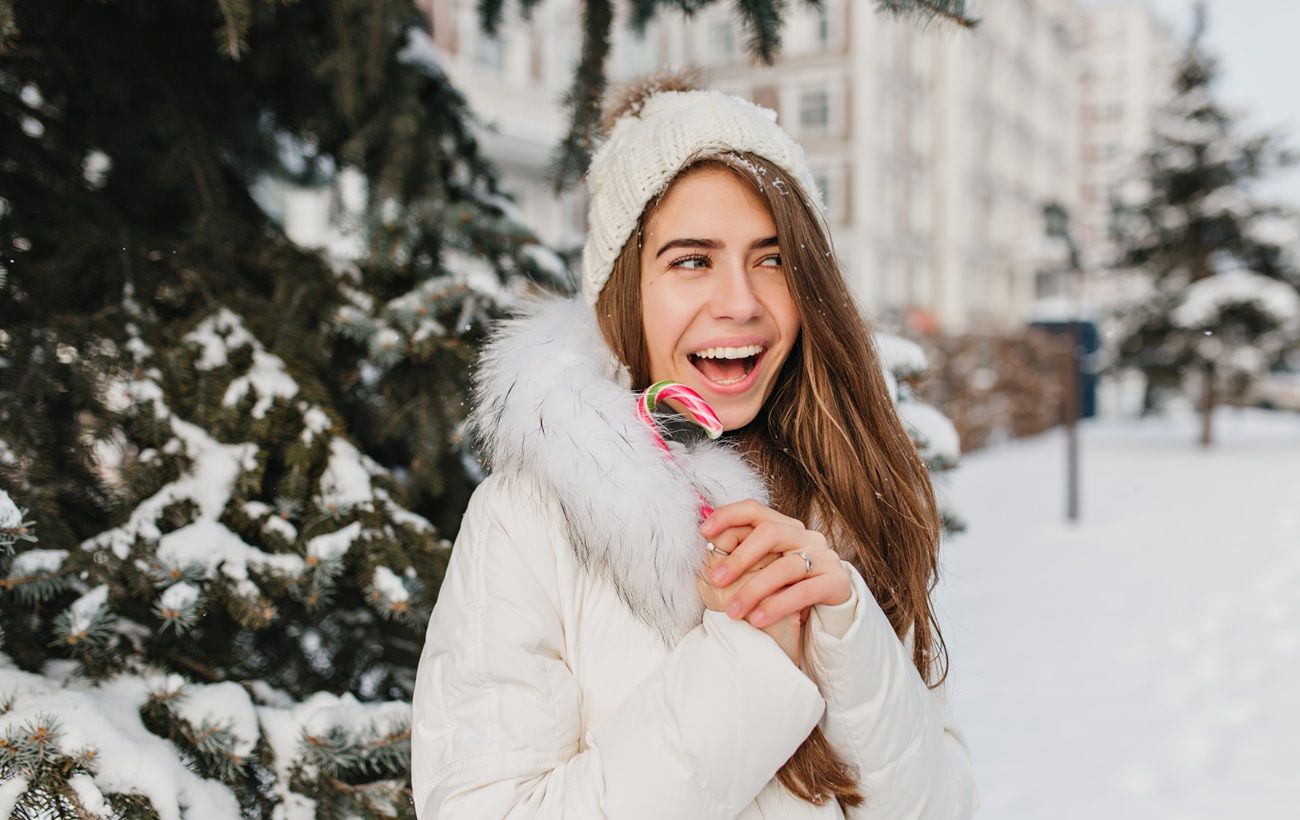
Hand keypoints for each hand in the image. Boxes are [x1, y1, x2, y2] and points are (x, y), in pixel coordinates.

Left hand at [699, 499, 851, 629]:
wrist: (830, 609)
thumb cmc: (786, 586)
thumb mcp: (763, 568)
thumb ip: (740, 553)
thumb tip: (706, 543)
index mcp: (785, 526)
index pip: (755, 509)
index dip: (728, 515)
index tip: (703, 531)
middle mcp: (806, 536)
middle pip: (769, 533)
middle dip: (739, 557)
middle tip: (717, 580)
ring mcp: (824, 556)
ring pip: (785, 567)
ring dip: (754, 590)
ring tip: (733, 611)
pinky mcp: (836, 581)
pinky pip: (803, 592)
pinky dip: (777, 605)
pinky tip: (757, 619)